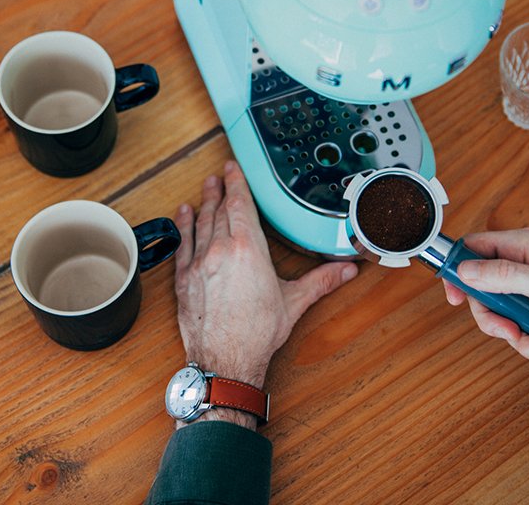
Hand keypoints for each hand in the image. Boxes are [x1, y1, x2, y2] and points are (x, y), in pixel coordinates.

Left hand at [172, 161, 357, 427]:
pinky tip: (183, 216)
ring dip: (203, 204)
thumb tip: (346, 269)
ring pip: (200, 224)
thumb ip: (320, 281)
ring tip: (205, 188)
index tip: (233, 169)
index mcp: (248, 249)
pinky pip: (183, 245)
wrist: (226, 360)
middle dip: (220, 190)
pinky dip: (183, 227)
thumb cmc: (257, 333)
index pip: (240, 205)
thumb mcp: (294, 302)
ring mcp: (199, 263)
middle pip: (219, 210)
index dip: (237, 184)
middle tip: (219, 175)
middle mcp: (220, 250)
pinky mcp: (184, 279)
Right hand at [442, 228, 528, 370]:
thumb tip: (465, 269)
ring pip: (505, 315)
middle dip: (496, 320)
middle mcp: (527, 265)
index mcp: (525, 247)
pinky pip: (525, 328)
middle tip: (511, 333)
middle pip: (486, 291)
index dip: (458, 271)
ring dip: (521, 338)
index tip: (455, 297)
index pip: (474, 249)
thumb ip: (504, 276)